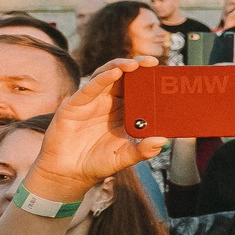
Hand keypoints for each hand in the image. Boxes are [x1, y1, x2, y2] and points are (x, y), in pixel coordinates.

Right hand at [27, 60, 167, 199]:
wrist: (69, 173)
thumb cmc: (97, 162)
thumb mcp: (125, 157)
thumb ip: (143, 150)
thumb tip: (162, 141)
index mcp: (124, 111)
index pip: (139, 88)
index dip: (150, 79)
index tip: (165, 74)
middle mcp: (109, 102)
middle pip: (125, 77)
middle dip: (139, 66)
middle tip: (152, 62)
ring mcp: (92, 101)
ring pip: (107, 75)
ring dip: (120, 66)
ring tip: (135, 64)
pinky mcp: (75, 105)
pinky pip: (89, 88)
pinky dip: (102, 79)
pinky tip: (114, 73)